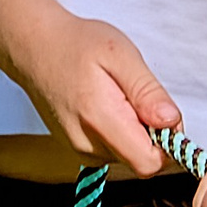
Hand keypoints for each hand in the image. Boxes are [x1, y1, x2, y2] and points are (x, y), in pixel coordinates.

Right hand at [11, 8, 181, 175]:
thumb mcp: (120, 54)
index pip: (149, 162)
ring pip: (128, 155)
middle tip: (136, 93)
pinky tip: (107, 103)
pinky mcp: (77, 148)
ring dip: (135, 130)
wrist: (35, 47)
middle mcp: (87, 144)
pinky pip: (113, 150)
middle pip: (141, 160)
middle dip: (152, 133)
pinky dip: (119, 130)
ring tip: (118, 94)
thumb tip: (172, 122)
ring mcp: (79, 150)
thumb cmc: (77, 44)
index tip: (162, 112)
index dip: (167, 142)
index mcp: (100, 119)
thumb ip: (147, 91)